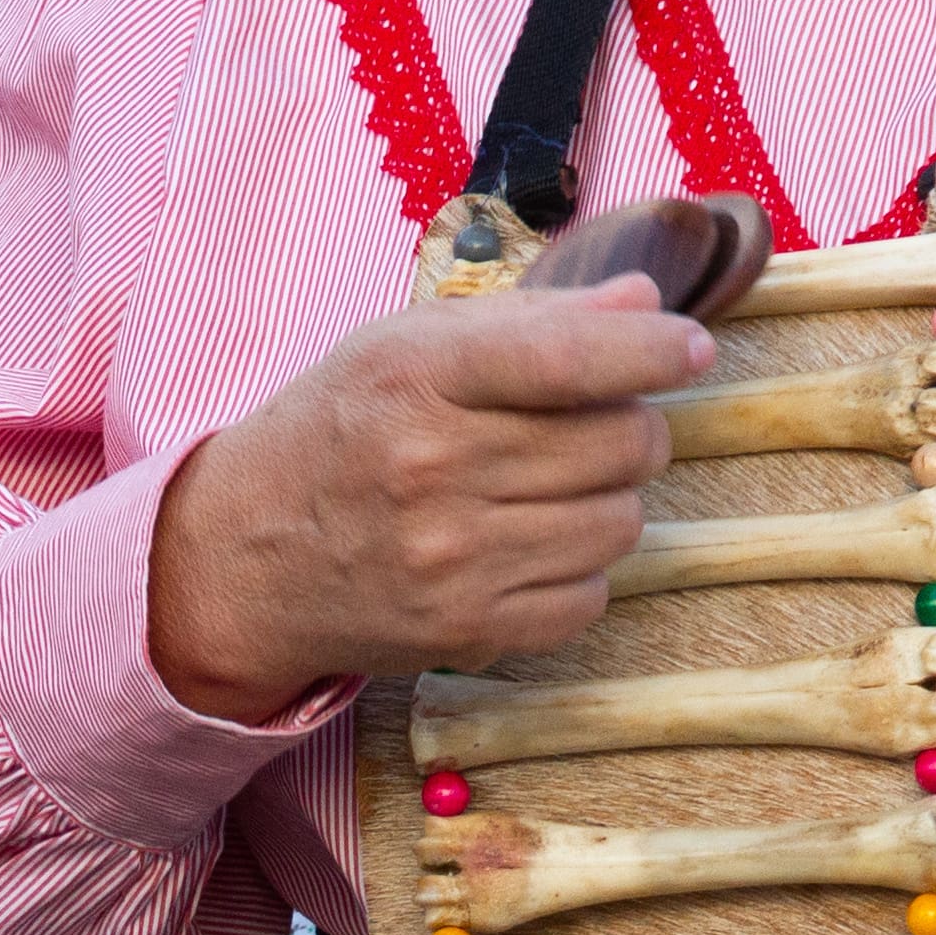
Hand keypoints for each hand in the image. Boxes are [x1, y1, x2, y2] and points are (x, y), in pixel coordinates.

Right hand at [143, 274, 705, 723]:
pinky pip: (588, 597)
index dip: (653, 352)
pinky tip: (534, 547)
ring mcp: (451, 558)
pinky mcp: (464, 629)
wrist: (244, 558)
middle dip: (633, 427)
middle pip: (619, 443)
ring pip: (619, 523)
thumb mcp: (407, 347)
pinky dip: (580, 571)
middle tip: (598, 426)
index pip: (571, 358)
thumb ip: (529, 320)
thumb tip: (645, 305)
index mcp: (420, 376)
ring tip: (557, 490)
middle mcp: (434, 467)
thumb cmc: (337, 434)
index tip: (691, 349)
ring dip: (610, 501)